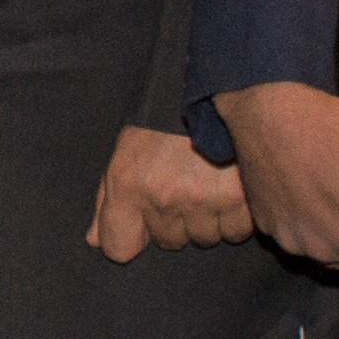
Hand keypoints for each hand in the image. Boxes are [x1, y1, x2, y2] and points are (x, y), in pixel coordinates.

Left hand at [87, 123, 255, 263]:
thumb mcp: (125, 151)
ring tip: (209, 183)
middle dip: (175, 221)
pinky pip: (235, 230)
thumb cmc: (164, 122)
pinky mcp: (243, 201)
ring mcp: (205, 200)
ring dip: (207, 219)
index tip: (141, 223)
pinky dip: (235, 216)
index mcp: (129, 184)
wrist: (216, 91)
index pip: (119, 247)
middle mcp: (165, 197)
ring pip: (204, 238)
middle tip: (184, 186)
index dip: (131, 237)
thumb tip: (95, 241)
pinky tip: (230, 188)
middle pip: (169, 241)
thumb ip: (108, 200)